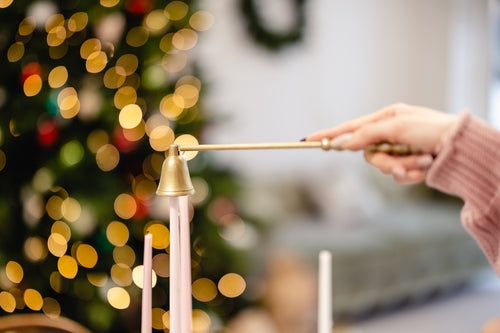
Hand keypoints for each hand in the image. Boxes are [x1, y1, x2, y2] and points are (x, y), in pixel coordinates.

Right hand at [306, 103, 458, 183]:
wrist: (462, 149)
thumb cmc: (433, 130)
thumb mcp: (398, 127)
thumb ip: (367, 134)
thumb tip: (344, 143)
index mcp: (386, 118)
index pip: (351, 128)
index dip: (330, 135)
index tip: (310, 140)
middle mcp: (390, 134)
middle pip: (368, 155)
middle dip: (386, 161)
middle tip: (401, 163)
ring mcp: (399, 151)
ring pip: (383, 168)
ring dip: (403, 168)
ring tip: (423, 161)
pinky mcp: (408, 166)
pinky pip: (397, 177)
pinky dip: (412, 174)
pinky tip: (427, 165)